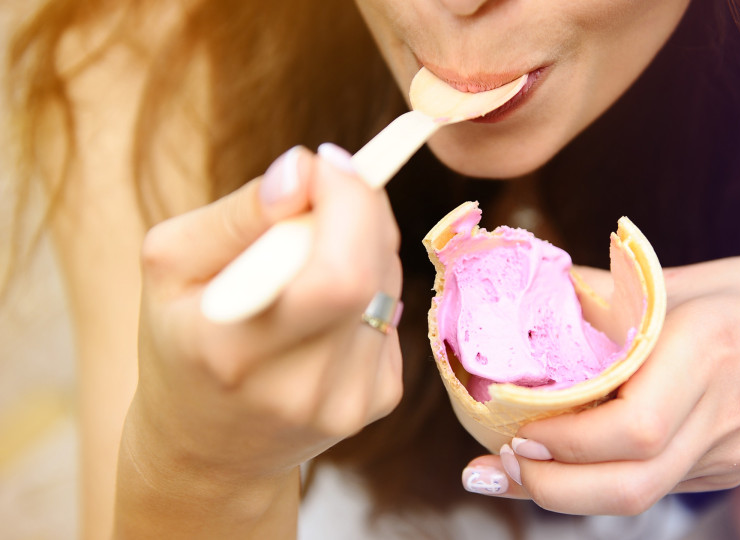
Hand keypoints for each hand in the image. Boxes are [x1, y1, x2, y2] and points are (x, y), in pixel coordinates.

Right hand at [127, 144, 402, 485]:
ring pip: (387, 285)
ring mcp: (347, 402)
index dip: (348, 203)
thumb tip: (304, 171)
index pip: (336, 274)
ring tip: (316, 248)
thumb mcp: (171, 266)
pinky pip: (391, 313)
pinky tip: (327, 300)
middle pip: (371, 275)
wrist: (208, 447)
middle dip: (360, 208)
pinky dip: (368, 285)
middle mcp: (302, 389)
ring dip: (365, 243)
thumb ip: (237, 214)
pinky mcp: (377, 401)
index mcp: (235, 354)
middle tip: (329, 187)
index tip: (325, 163)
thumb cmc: (182, 341)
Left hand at [462, 256, 739, 514]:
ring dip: (565, 494)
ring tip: (508, 469)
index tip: (512, 423)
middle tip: (494, 464)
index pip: (634, 426)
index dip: (565, 439)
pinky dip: (597, 480)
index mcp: (712, 350)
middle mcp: (723, 413)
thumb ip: (613, 292)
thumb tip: (533, 293)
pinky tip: (561, 462)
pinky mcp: (726, 470)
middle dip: (551, 487)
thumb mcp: (690, 277)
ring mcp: (729, 453)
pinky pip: (654, 485)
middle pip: (632, 484)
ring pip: (640, 497)